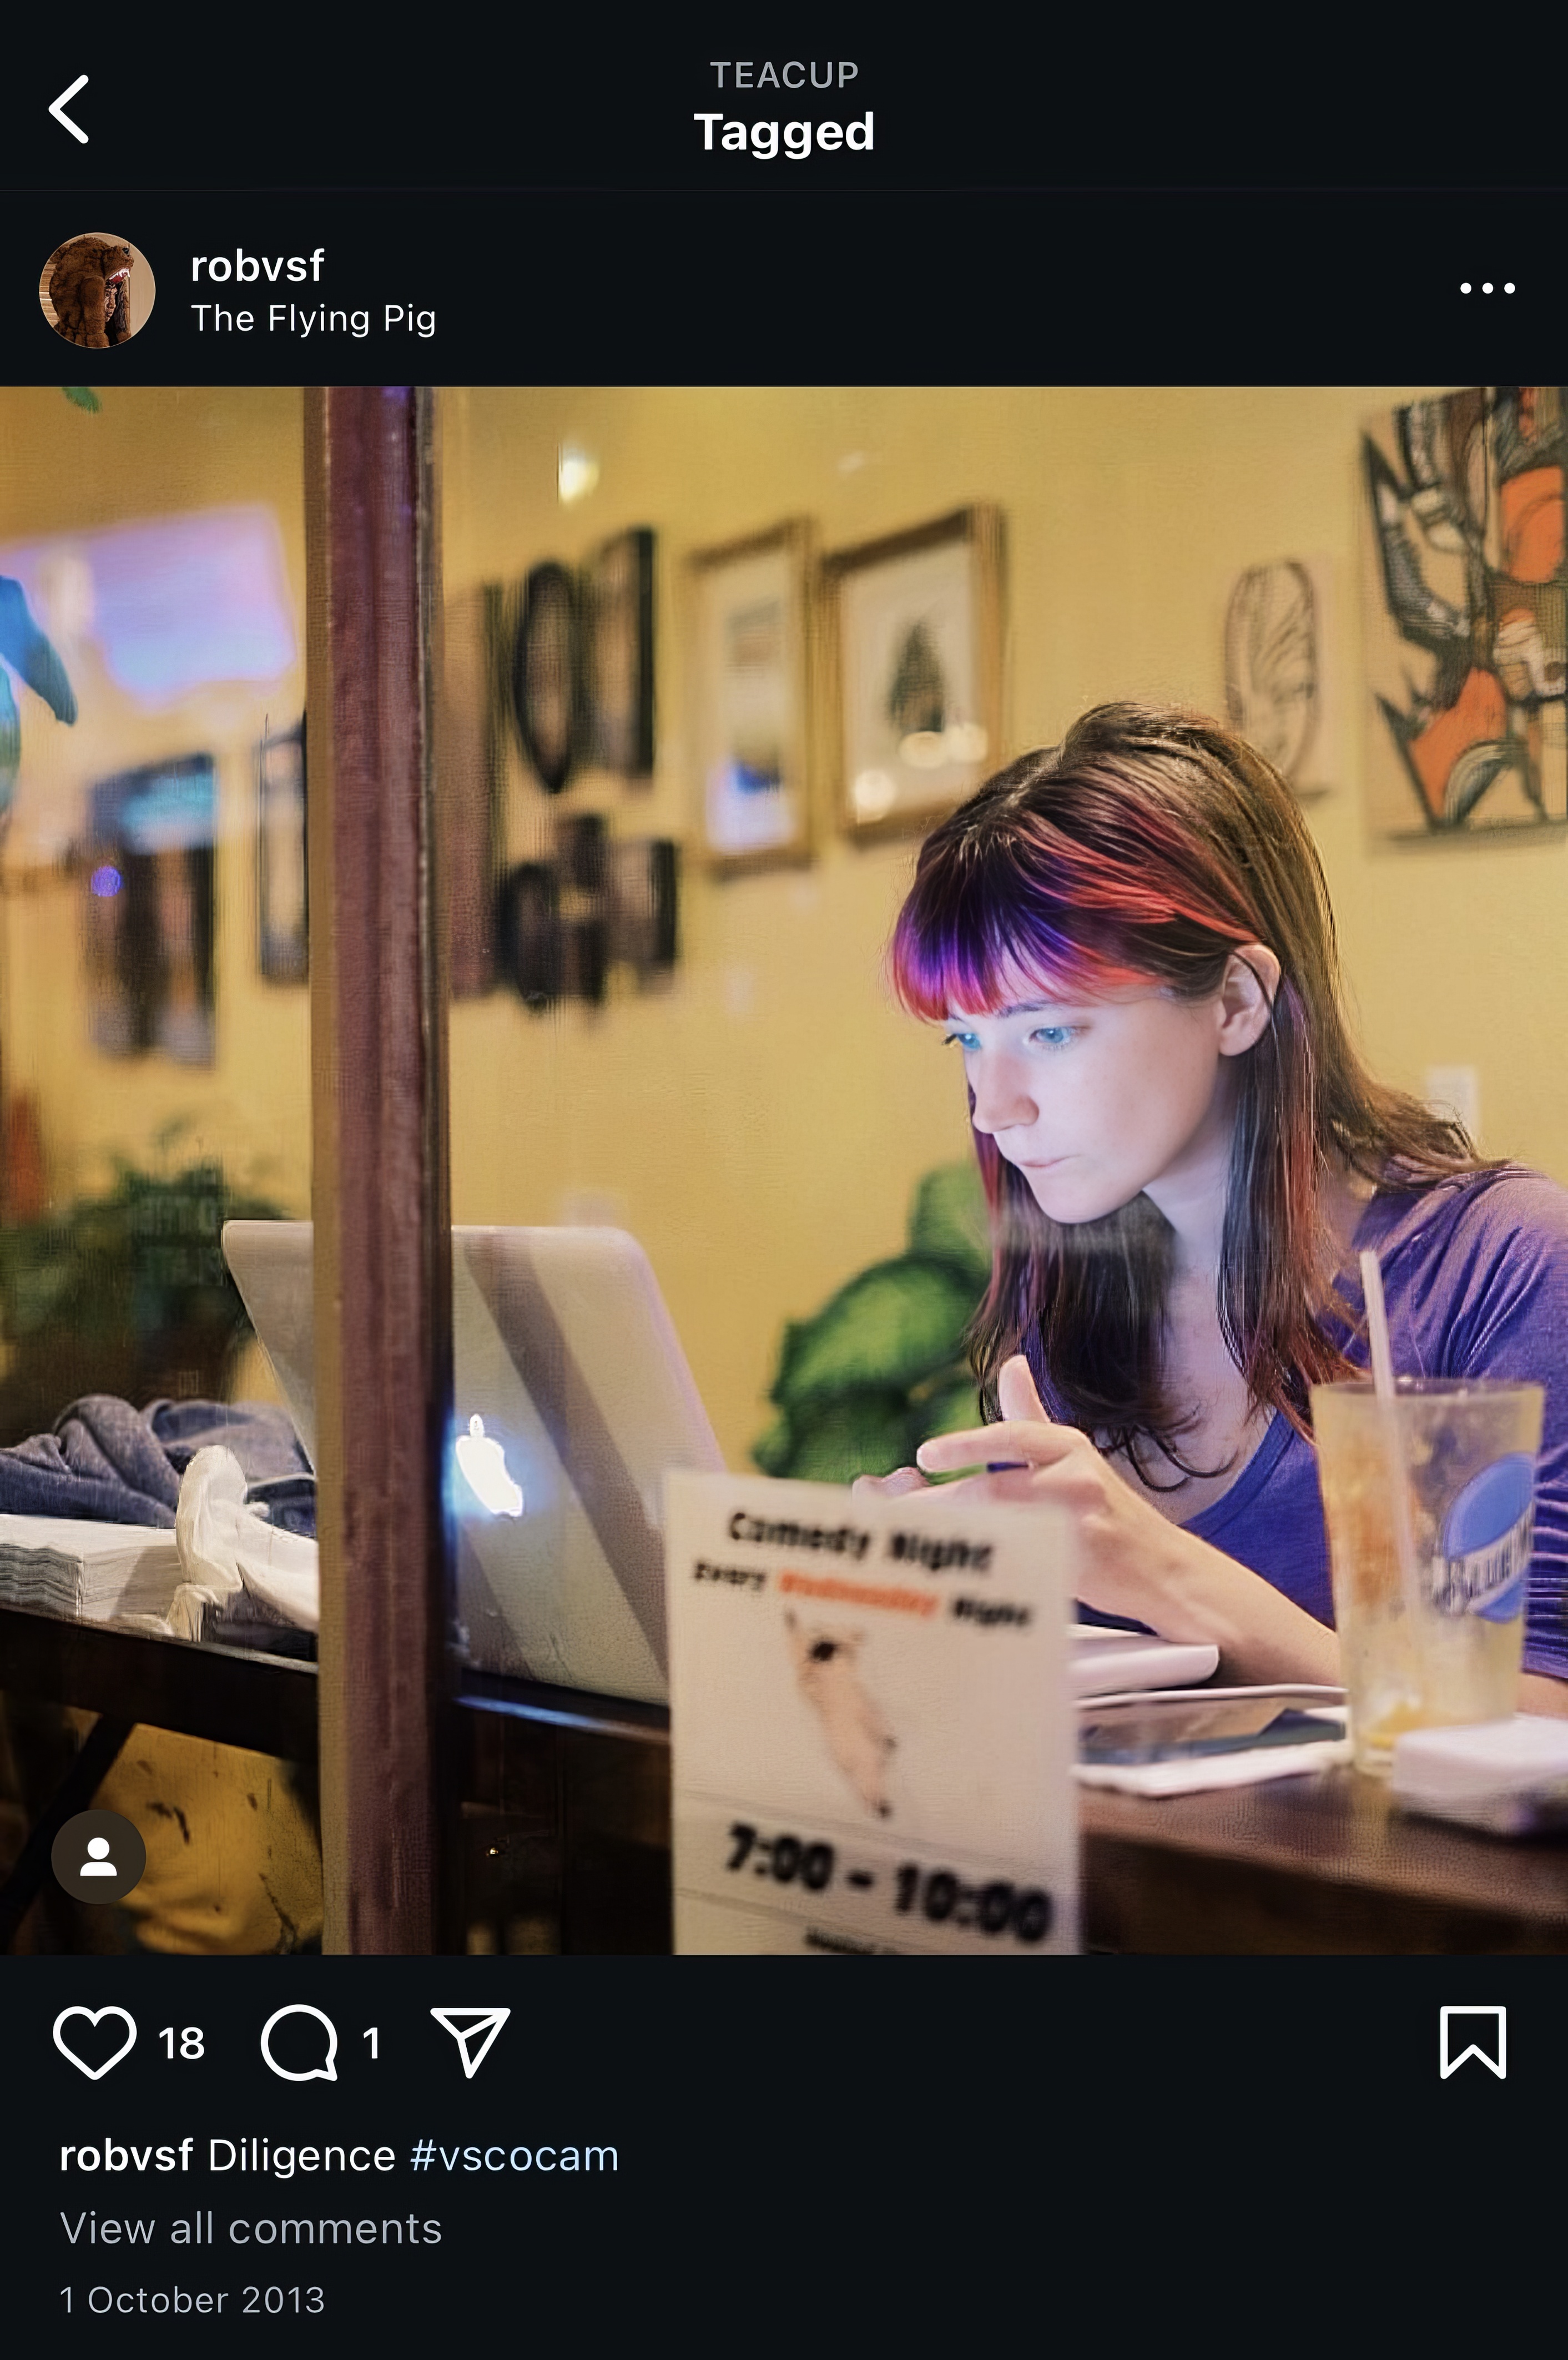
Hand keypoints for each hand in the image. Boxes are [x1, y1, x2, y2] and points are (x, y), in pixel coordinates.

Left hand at [860, 1356, 1338, 1685]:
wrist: (1166, 1572)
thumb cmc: (1108, 1513)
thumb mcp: (1074, 1458)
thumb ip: (1034, 1417)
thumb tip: (1010, 1364)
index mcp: (1068, 1447)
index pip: (1011, 1436)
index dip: (966, 1445)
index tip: (924, 1457)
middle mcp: (1075, 1476)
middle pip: (991, 1488)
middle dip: (934, 1503)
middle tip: (888, 1514)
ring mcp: (1080, 1521)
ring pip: (997, 1525)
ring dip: (946, 1534)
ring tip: (904, 1543)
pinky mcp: (1081, 1562)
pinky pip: (1016, 1561)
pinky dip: (980, 1563)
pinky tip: (950, 1571)